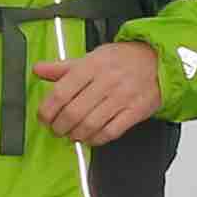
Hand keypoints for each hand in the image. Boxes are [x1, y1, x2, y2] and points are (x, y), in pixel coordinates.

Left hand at [32, 40, 164, 145]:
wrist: (158, 61)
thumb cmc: (123, 59)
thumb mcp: (91, 57)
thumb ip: (63, 67)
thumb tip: (38, 69)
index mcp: (92, 66)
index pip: (61, 92)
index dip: (47, 110)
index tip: (43, 117)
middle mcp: (106, 81)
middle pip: (73, 112)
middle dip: (59, 126)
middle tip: (56, 129)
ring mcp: (122, 97)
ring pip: (90, 125)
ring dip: (76, 135)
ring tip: (71, 134)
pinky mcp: (135, 111)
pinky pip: (111, 132)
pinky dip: (96, 139)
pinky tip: (90, 137)